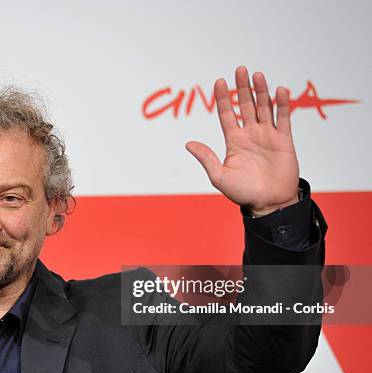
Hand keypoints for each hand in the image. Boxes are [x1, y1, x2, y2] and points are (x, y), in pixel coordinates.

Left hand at [185, 66, 298, 216]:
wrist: (269, 203)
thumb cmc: (243, 193)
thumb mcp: (219, 176)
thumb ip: (206, 158)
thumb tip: (188, 144)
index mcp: (234, 141)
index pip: (227, 114)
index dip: (223, 98)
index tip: (219, 81)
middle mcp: (250, 134)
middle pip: (245, 105)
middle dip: (242, 88)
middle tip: (240, 69)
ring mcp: (267, 136)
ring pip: (264, 107)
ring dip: (261, 91)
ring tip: (257, 75)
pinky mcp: (284, 140)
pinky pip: (283, 118)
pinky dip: (282, 104)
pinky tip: (279, 90)